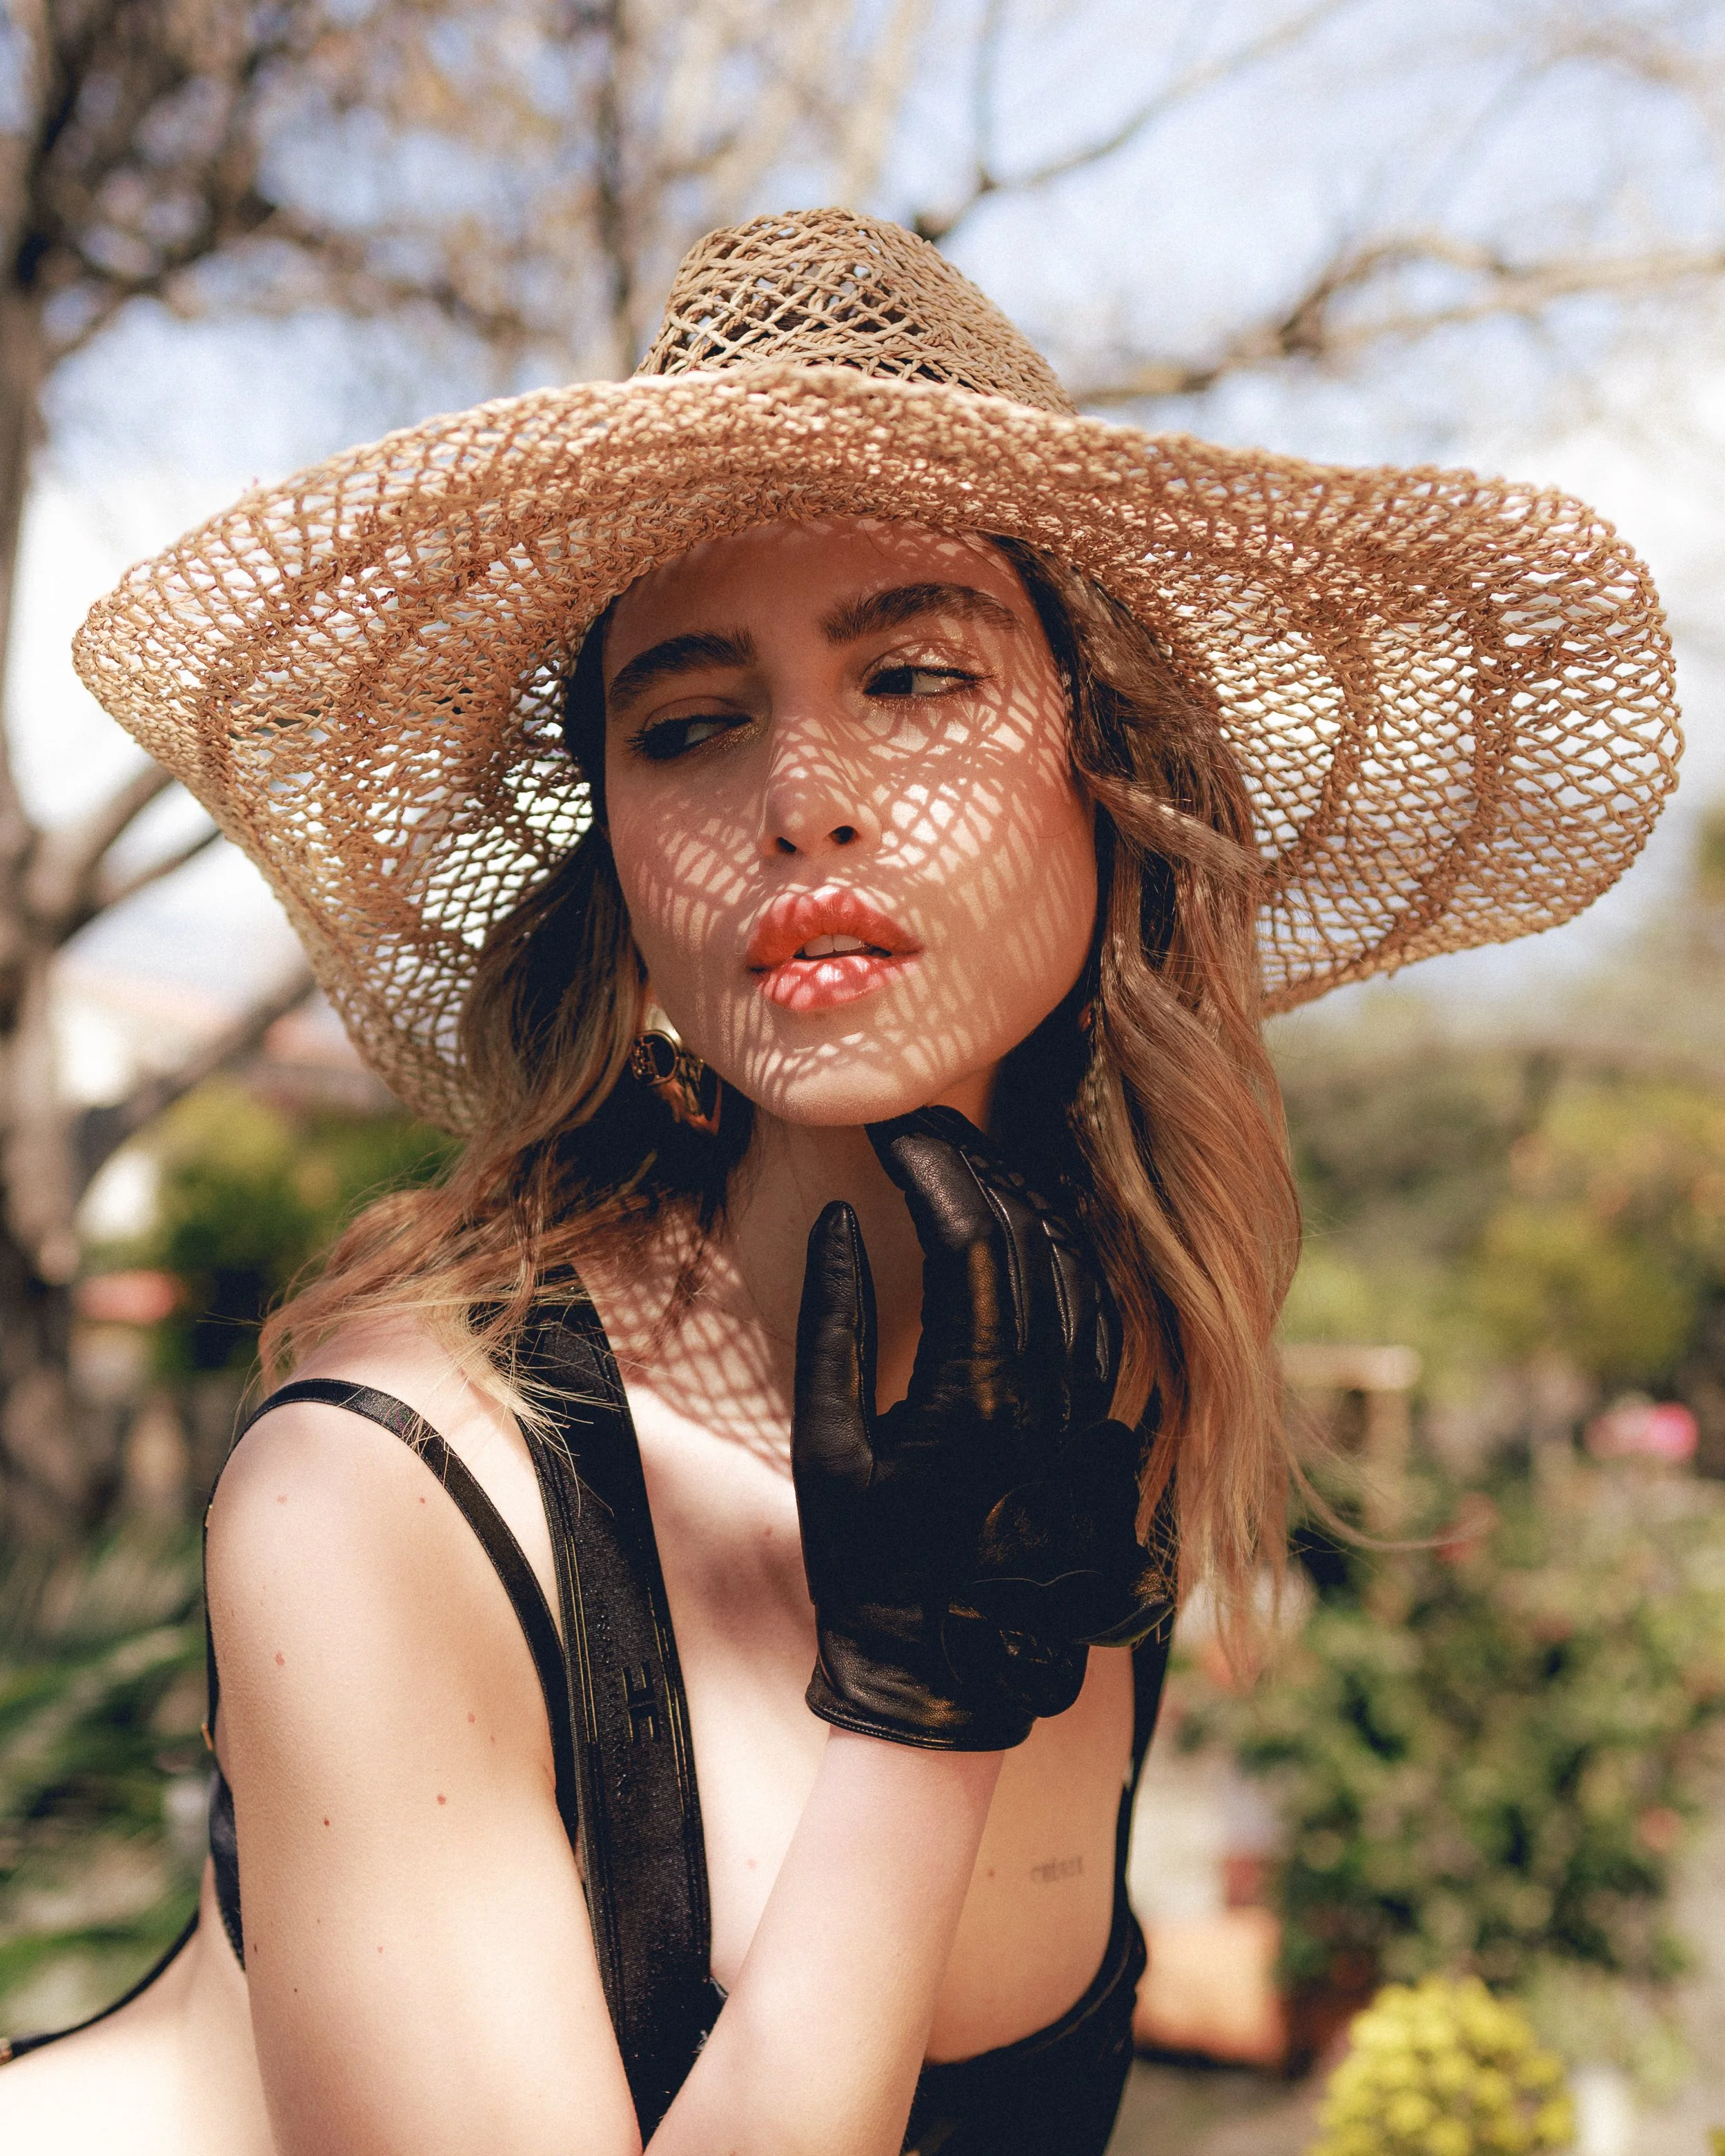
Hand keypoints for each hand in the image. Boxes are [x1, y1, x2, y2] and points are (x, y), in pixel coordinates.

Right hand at [792, 1106, 1169, 1748]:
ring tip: (967, 1162)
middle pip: (1031, 1236)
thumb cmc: (867, 1568)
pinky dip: (1064, 1255)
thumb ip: (831, 1323)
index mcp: (977, 1396)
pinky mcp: (1100, 1431)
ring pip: (1078, 1267)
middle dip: (974, 1164)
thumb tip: (844, 1218)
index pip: (973, 1237)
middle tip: (920, 1128)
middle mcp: (1049, 1396)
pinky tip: (1027, 1232)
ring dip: (1024, 1200)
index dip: (933, 1165)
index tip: (890, 1125)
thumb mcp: (823, 1447)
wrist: (944, 1673)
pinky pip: (1100, 1314)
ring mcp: (1085, 1413)